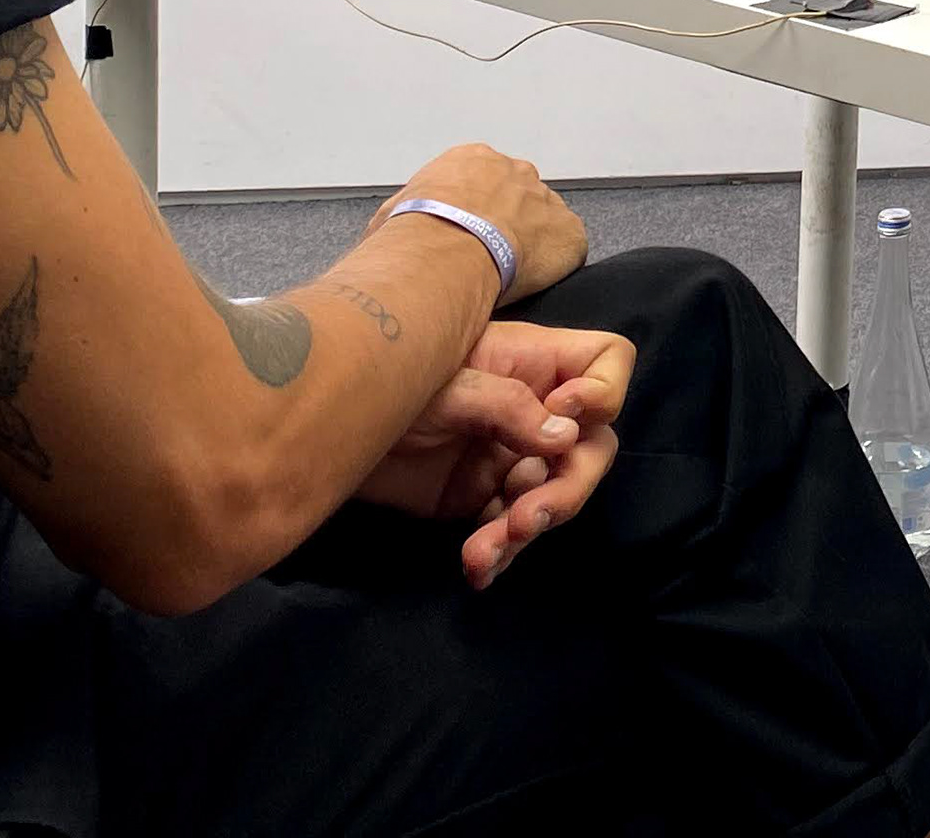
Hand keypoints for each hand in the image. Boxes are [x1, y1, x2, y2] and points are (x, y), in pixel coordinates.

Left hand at [353, 320, 636, 588]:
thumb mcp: (448, 383)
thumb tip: (567, 438)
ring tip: (486, 549)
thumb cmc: (386, 377)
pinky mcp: (479, 498)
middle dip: (568, 488)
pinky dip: (500, 552)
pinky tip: (478, 567)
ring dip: (528, 528)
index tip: (567, 417)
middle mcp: (534, 411)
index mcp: (535, 364)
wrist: (323, 427)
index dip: (603, 393)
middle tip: (528, 517)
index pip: (607, 363)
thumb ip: (507, 406)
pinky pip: (510, 531)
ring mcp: (510, 457)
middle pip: (591, 446)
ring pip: (554, 497)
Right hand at [376, 144, 587, 303]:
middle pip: (515, 199)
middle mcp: (514, 171)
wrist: (447, 249)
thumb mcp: (390, 216)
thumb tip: (383, 242)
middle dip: (503, 225)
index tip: (464, 238)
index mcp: (472, 161)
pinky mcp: (569, 233)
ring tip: (502, 276)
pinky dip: (550, 269)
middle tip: (484, 258)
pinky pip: (564, 251)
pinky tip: (527, 284)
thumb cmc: (413, 234)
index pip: (479, 185)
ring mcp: (545, 199)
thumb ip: (400, 218)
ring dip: (527, 246)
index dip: (472, 216)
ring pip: (541, 224)